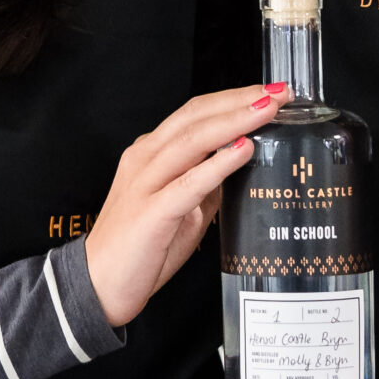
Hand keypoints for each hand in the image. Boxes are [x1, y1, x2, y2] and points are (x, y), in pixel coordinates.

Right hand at [84, 82, 284, 325]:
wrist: (97, 286)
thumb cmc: (139, 251)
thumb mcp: (181, 210)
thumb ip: (205, 187)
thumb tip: (238, 169)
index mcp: (150, 154)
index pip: (195, 113)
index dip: (233, 99)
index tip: (270, 94)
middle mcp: (144, 159)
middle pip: (195, 116)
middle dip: (240, 100)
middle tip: (280, 92)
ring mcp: (145, 183)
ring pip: (192, 139)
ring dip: (235, 121)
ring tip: (269, 110)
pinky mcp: (150, 212)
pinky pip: (188, 183)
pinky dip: (218, 163)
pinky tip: (243, 150)